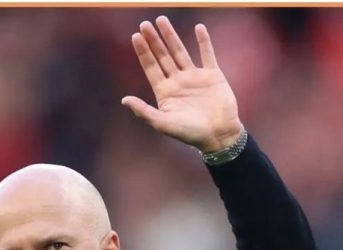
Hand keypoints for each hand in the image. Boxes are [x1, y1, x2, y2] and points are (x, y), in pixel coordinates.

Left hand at [122, 16, 242, 153]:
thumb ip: (144, 111)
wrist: (219, 135)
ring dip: (171, 36)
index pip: (151, 67)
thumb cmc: (190, 133)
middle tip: (144, 24)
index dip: (143, 52)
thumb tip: (124, 100)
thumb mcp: (163, 124)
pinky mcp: (212, 76)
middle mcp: (178, 81)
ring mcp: (195, 77)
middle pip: (163, 56)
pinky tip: (198, 28)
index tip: (136, 36)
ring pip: (180, 52)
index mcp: (165, 92)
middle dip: (153, 40)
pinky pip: (207, 55)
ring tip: (162, 20)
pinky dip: (204, 41)